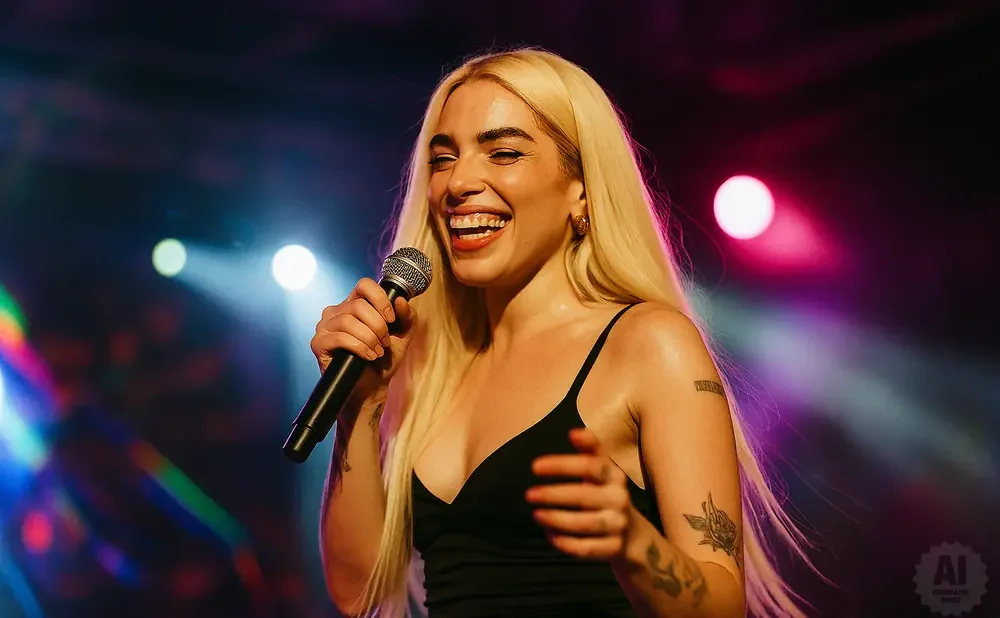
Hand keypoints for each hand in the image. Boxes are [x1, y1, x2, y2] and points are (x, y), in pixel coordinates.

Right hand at [310, 277, 416, 401]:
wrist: (372, 387)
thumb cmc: (384, 359)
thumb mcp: (402, 336)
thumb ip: (406, 316)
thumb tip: (400, 300)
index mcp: (354, 303)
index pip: (364, 285)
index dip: (380, 299)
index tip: (391, 319)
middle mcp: (336, 311)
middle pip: (359, 305)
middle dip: (378, 326)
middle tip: (385, 342)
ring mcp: (325, 326)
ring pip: (349, 321)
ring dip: (369, 338)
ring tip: (377, 352)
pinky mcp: (318, 343)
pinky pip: (339, 337)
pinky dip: (359, 347)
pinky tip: (368, 357)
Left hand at [526, 428, 636, 560]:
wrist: (633, 535)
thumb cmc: (606, 494)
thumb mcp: (602, 471)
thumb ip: (590, 450)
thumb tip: (574, 432)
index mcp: (615, 475)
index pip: (590, 465)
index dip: (562, 465)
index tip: (534, 467)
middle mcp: (620, 499)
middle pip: (584, 496)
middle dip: (553, 495)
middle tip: (529, 494)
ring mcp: (619, 525)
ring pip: (585, 524)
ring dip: (557, 520)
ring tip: (536, 514)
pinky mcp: (614, 548)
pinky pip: (587, 548)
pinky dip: (565, 543)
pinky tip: (549, 535)